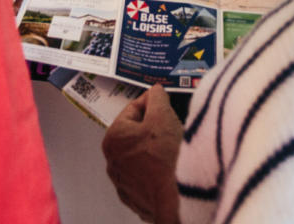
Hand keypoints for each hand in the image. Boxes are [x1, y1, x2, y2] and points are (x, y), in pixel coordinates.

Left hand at [102, 85, 182, 223]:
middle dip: (155, 130)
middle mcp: (113, 163)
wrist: (180, 199)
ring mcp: (125, 185)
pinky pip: (149, 178)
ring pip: (143, 157)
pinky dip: (159, 173)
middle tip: (172, 130)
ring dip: (157, 152)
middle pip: (138, 134)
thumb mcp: (163, 115)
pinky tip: (171, 171)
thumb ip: (156, 97)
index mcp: (113, 139)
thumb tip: (155, 92)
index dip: (153, 104)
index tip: (164, 104)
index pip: (134, 109)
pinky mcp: (138, 201)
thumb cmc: (167, 158)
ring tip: (173, 152)